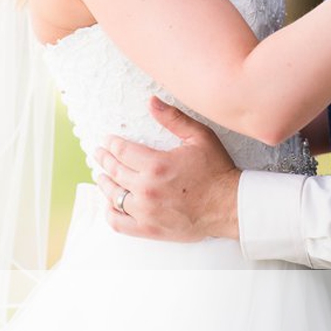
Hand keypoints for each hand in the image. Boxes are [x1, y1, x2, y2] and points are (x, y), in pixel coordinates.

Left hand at [94, 99, 241, 242]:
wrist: (231, 206)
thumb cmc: (217, 171)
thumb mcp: (200, 138)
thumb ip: (174, 119)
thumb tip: (151, 101)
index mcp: (157, 165)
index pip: (121, 151)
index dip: (111, 144)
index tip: (107, 141)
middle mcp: (147, 189)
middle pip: (114, 171)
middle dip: (103, 159)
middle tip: (99, 154)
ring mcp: (146, 211)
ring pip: (112, 195)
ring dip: (104, 183)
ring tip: (102, 176)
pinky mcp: (150, 229)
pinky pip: (118, 223)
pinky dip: (110, 212)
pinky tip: (111, 203)